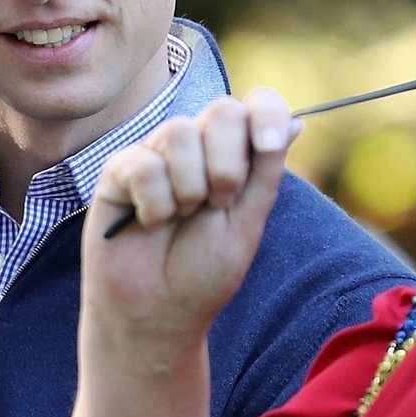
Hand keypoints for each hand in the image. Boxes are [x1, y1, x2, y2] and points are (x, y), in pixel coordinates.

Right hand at [82, 89, 296, 365]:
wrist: (157, 310)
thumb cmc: (203, 272)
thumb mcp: (248, 223)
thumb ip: (266, 172)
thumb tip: (297, 121)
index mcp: (233, 155)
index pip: (255, 106)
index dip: (267, 113)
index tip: (270, 145)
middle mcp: (195, 147)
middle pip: (221, 110)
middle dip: (228, 163)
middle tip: (218, 204)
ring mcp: (155, 155)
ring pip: (178, 132)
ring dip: (189, 189)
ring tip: (180, 218)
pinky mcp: (118, 171)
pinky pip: (143, 165)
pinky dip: (154, 204)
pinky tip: (148, 221)